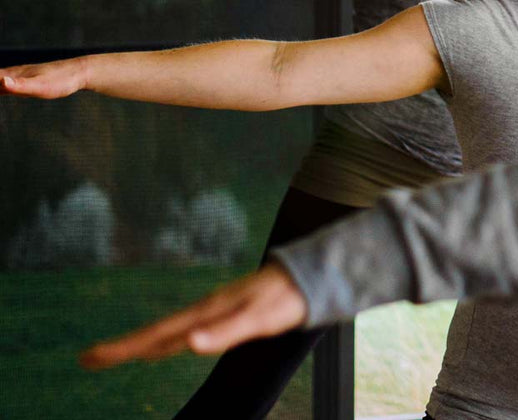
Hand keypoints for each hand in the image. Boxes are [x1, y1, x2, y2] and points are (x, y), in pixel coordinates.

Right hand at [1, 57, 89, 98]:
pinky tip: (3, 86)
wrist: (81, 71)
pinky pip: (9, 82)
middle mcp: (15, 73)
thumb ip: (20, 86)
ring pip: (0, 78)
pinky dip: (2, 85)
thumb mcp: (40, 86)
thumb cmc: (61, 80)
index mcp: (14, 74)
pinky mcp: (30, 79)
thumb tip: (2, 81)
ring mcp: (22, 75)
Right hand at [80, 262, 307, 368]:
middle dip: (121, 348)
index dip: (124, 348)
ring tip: (114, 355)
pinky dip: (167, 340)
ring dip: (140, 344)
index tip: (92, 357)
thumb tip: (188, 345)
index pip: (156, 334)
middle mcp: (205, 311)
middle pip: (155, 333)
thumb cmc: (288, 299)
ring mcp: (213, 311)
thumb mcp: (259, 318)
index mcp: (206, 313)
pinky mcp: (225, 312)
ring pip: (169, 332)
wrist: (312, 275)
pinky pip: (186, 330)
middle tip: (87, 359)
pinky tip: (165, 346)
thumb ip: (225, 332)